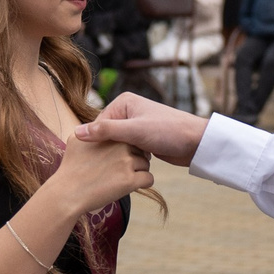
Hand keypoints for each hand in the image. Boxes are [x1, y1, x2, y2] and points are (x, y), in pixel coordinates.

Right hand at [43, 130, 154, 215]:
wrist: (67, 193)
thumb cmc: (70, 168)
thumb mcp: (75, 140)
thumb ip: (86, 131)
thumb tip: (86, 128)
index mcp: (109, 133)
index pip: (127, 134)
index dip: (124, 146)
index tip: (115, 156)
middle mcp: (120, 144)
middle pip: (138, 148)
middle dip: (134, 157)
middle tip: (120, 168)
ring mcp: (126, 162)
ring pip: (145, 163)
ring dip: (139, 170)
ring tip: (123, 177)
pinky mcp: (130, 180)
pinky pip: (148, 178)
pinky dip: (144, 182)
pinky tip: (132, 185)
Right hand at [72, 91, 207, 165]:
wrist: (196, 142)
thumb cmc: (167, 131)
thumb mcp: (134, 131)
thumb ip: (105, 131)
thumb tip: (77, 133)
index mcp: (123, 102)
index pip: (98, 124)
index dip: (96, 142)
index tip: (95, 160)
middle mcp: (128, 112)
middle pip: (106, 135)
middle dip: (108, 150)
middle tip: (107, 167)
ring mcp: (136, 126)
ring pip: (117, 146)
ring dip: (118, 157)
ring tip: (118, 169)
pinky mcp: (143, 140)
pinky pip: (127, 151)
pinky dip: (128, 160)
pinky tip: (128, 170)